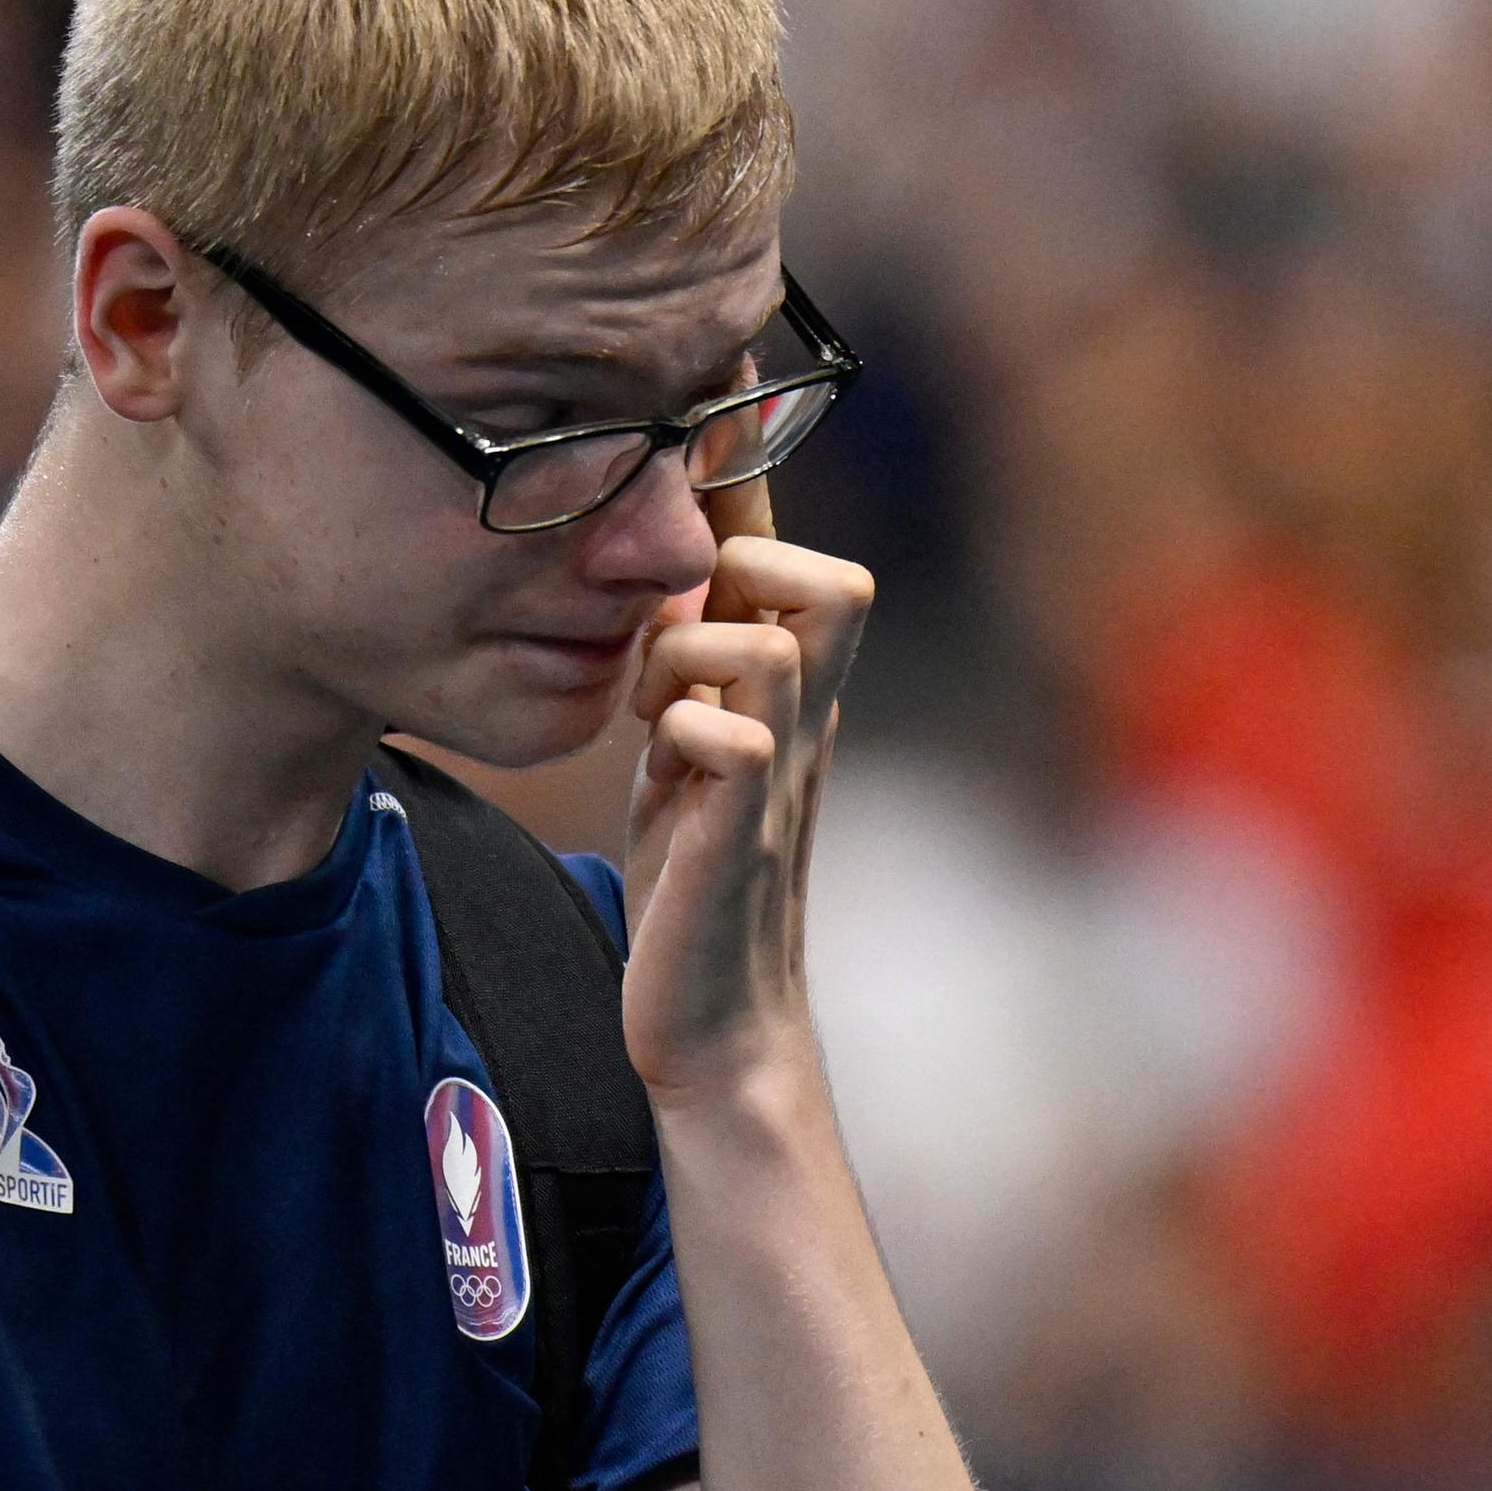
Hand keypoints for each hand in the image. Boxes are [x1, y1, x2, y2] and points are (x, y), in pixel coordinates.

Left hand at [620, 480, 874, 1105]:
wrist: (718, 1024)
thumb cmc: (696, 879)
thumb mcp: (691, 747)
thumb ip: (692, 667)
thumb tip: (660, 575)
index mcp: (791, 696)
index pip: (801, 560)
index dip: (755, 494)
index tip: (699, 466)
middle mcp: (804, 725)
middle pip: (839, 581)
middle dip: (743, 578)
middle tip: (672, 633)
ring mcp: (779, 780)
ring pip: (772, 647)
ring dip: (690, 657)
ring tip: (651, 710)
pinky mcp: (740, 840)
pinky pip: (734, 743)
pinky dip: (682, 736)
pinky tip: (656, 771)